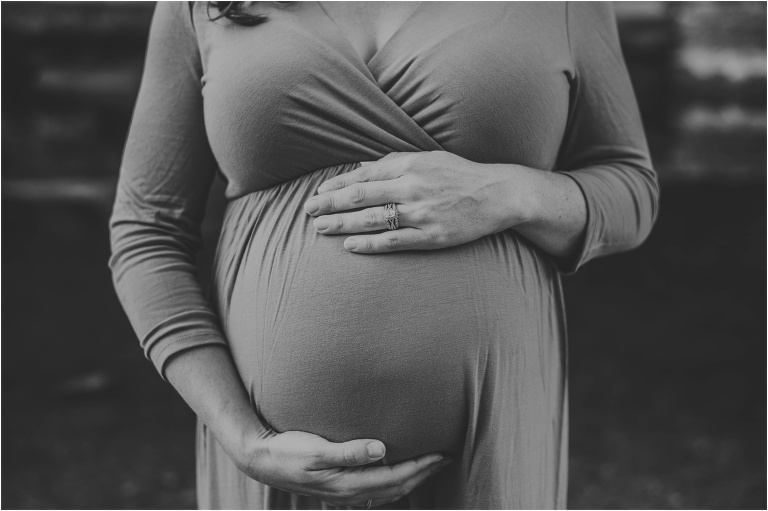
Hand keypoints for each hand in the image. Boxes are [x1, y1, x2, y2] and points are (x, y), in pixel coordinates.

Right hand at [239, 429, 451, 507]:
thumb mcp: (317, 449)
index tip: (441, 454)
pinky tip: (396, 470)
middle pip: (397, 488)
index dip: (421, 467)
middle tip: (445, 458)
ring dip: (411, 479)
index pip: (395, 478)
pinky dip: (393, 482)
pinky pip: (375, 489)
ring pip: (388, 491)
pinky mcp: (338, 486)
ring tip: (428, 465)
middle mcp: (349, 492)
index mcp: (348, 484)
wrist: (262, 461)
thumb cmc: (288, 451)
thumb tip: (382, 449)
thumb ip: (349, 451)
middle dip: (423, 473)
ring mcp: (344, 492)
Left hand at [304, 151, 536, 252]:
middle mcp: (411, 187)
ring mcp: (420, 214)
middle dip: (330, 205)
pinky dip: (369, 244)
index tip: (317, 193)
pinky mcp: (431, 236)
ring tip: (320, 229)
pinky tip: (349, 245)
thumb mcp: (427, 158)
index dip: (336, 186)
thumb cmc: (459, 174)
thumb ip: (393, 162)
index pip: (362, 176)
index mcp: (408, 165)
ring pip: (372, 220)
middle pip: (360, 197)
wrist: (497, 194)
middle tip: (308, 211)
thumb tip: (360, 168)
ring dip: (342, 224)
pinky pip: (393, 242)